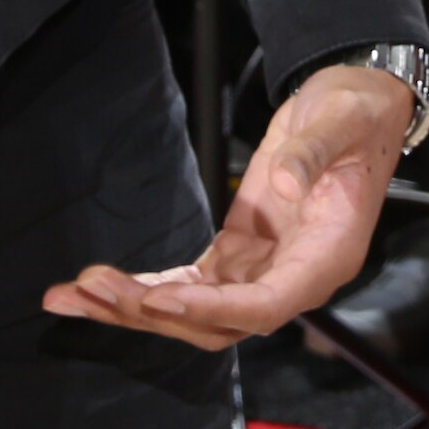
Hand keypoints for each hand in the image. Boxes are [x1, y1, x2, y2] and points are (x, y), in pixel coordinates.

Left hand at [44, 62, 415, 346]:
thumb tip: (287, 182)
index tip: (159, 301)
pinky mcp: (237, 254)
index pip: (264, 306)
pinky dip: (143, 288)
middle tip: (95, 288)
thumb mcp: (340, 122)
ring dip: (135, 307)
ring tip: (73, 294)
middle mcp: (293, 279)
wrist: (353, 106)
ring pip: (192, 312)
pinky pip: (185, 285)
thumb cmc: (356, 115)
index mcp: (325, 257)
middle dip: (153, 313)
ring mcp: (261, 270)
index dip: (211, 310)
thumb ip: (312, 153)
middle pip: (217, 322)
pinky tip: (96, 285)